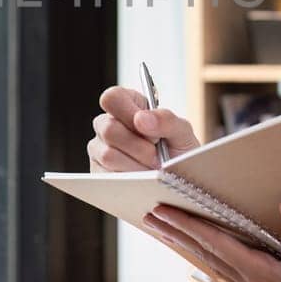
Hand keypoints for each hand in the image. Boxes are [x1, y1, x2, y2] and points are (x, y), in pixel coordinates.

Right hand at [86, 85, 200, 171]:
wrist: (179, 183)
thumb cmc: (179, 152)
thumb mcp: (182, 132)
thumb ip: (166, 120)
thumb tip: (141, 119)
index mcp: (127, 105)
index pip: (112, 98)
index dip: (128, 113)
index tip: (147, 127)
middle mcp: (108, 124)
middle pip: (108, 129)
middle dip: (138, 146)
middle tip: (156, 155)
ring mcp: (100, 149)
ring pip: (108, 155)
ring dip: (136, 165)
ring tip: (152, 169)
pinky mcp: (99, 173)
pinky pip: (107, 176)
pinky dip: (129, 180)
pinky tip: (141, 179)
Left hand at [144, 194, 280, 281]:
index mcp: (264, 276)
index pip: (218, 245)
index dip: (190, 226)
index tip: (166, 211)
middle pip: (205, 255)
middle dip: (177, 234)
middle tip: (150, 215)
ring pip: (211, 266)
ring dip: (186, 246)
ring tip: (164, 231)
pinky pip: (224, 274)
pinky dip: (205, 260)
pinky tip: (197, 256)